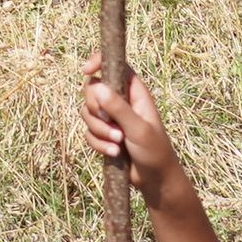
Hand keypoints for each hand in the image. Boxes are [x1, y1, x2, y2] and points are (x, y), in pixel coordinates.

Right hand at [80, 61, 191, 211]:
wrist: (155, 180)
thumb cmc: (155, 150)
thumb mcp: (138, 128)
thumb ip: (118, 108)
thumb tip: (96, 86)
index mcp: (133, 91)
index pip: (113, 65)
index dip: (98, 62)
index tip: (86, 71)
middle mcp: (120, 101)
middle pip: (93, 90)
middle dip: (96, 109)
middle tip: (111, 123)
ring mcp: (110, 118)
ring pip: (87, 113)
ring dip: (99, 130)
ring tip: (117, 143)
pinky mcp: (103, 134)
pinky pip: (88, 132)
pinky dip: (98, 143)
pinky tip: (114, 153)